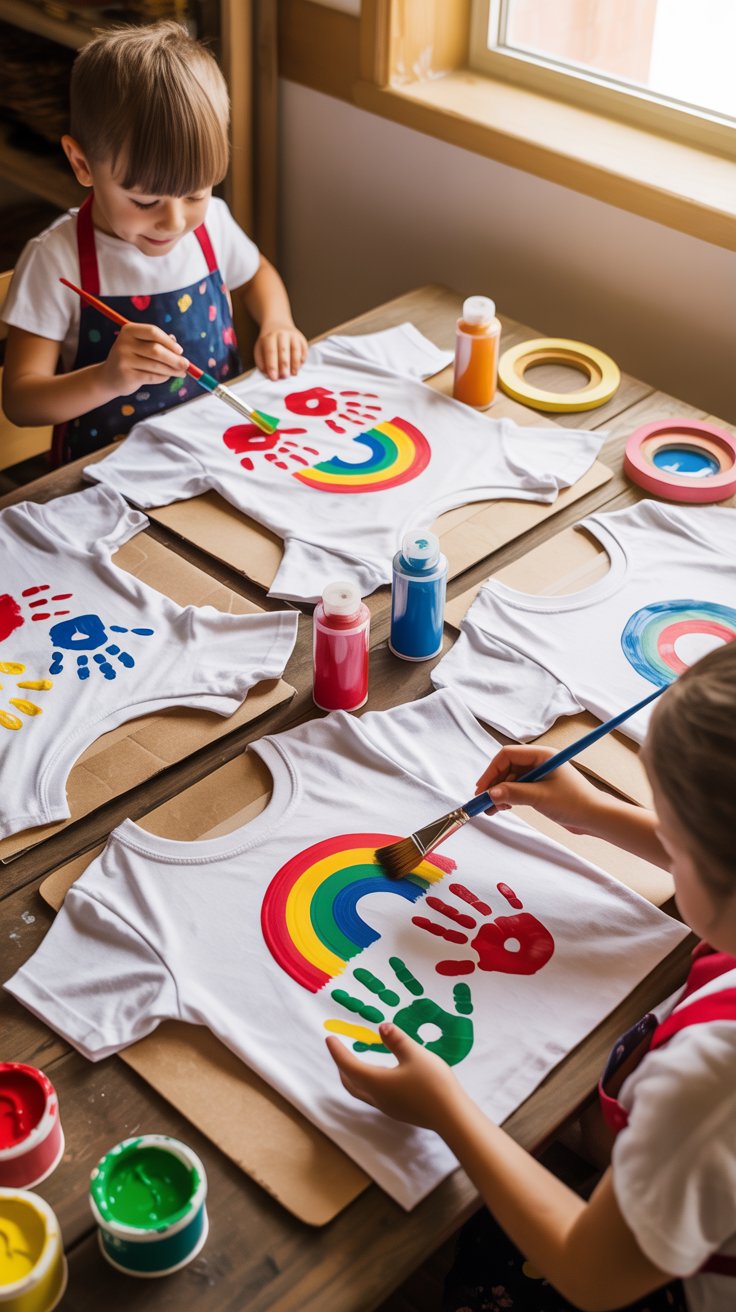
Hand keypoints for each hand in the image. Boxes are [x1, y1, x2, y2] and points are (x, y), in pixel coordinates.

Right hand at [100, 323, 189, 395]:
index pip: (153, 332)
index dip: (169, 341)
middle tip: (186, 365)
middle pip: (156, 350)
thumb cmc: (131, 358)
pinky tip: (167, 377)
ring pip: (156, 365)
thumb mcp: (141, 346)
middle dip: (174, 358)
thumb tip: (177, 347)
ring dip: (172, 370)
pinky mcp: (127, 375)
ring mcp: (124, 359)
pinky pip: (152, 376)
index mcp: (128, 330)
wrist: (109, 377)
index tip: (180, 350)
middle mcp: (124, 343)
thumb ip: (158, 343)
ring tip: (181, 373)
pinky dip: (163, 377)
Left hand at [255, 322, 307, 379]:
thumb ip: (261, 361)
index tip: (273, 377)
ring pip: (296, 349)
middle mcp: (282, 334)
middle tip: (284, 376)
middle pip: (284, 350)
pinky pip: (304, 349)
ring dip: (295, 363)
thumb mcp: (260, 348)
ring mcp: (293, 335)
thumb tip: (267, 373)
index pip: (271, 352)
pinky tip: (299, 367)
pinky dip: (302, 359)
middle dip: (284, 365)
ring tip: (293, 374)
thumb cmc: (268, 342)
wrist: (277, 324)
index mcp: (269, 337)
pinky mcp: (302, 339)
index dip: (272, 366)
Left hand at [326, 1020, 465, 1132]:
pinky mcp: (399, 1111)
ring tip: (355, 1061)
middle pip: (350, 1083)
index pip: (349, 1066)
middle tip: (338, 1050)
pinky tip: (380, 1075)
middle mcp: (378, 1097)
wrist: (452, 1117)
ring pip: (362, 1091)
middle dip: (341, 1066)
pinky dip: (367, 1082)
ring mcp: (388, 1107)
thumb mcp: (415, 1054)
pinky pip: (374, 1095)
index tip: (329, 1038)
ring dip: (353, 1076)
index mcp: (376, 1082)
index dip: (337, 1052)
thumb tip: (381, 1027)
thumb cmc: (433, 1083)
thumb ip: (397, 1040)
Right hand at [476, 745, 606, 833]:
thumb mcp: (540, 797)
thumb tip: (490, 794)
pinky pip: (517, 789)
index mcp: (542, 755)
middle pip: (507, 768)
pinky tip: (501, 808)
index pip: (508, 755)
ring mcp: (539, 776)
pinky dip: (508, 798)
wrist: (595, 817)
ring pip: (510, 780)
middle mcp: (539, 762)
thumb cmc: (574, 802)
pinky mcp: (540, 789)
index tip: (482, 788)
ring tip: (490, 809)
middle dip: (494, 784)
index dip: (492, 770)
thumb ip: (514, 793)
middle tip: (483, 801)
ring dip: (499, 793)